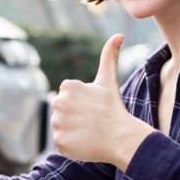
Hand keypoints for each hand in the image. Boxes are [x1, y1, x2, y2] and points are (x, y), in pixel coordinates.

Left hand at [50, 34, 153, 169]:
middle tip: (92, 120)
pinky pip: (61, 142)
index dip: (81, 103)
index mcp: (68, 86)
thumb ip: (109, 56)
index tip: (93, 107)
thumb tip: (118, 34)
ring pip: (61, 126)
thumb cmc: (114, 108)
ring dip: (72, 130)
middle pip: (62, 111)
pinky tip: (85, 141)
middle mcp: (58, 102)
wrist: (121, 138)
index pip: (67, 96)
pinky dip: (72, 144)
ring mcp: (58, 123)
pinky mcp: (59, 141)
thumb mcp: (108, 80)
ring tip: (89, 131)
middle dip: (74, 116)